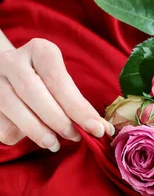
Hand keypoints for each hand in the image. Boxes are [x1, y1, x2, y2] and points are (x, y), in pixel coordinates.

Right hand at [0, 37, 114, 150]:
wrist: (7, 70)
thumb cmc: (44, 78)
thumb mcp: (60, 78)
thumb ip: (77, 101)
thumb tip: (102, 129)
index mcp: (40, 50)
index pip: (59, 80)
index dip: (78, 107)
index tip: (96, 128)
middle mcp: (14, 61)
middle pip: (33, 92)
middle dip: (58, 120)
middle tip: (75, 136)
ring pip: (12, 106)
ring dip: (37, 130)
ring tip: (54, 144)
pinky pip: (1, 122)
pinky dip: (16, 134)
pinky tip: (30, 138)